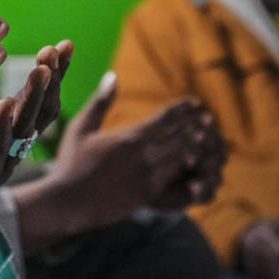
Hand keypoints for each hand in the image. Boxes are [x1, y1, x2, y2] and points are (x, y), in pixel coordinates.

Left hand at [0, 40, 72, 252]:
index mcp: (3, 132)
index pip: (35, 99)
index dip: (52, 74)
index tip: (63, 44)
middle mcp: (6, 148)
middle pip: (38, 112)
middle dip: (50, 81)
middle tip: (57, 51)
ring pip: (22, 131)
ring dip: (33, 98)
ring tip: (41, 70)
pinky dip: (0, 129)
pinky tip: (2, 105)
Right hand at [11, 74, 224, 253]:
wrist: (69, 202)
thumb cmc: (71, 163)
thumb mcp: (81, 127)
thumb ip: (100, 102)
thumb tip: (112, 75)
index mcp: (129, 138)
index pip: (165, 119)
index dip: (182, 110)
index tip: (195, 102)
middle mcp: (144, 157)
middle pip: (179, 138)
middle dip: (195, 126)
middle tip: (208, 118)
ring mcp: (148, 177)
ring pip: (180, 158)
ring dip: (195, 146)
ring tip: (206, 138)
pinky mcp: (148, 195)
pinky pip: (174, 179)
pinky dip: (186, 168)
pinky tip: (192, 164)